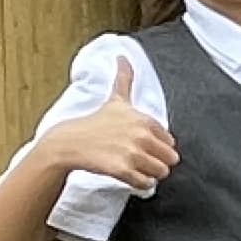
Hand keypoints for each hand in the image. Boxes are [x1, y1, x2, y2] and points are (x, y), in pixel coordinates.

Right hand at [58, 54, 177, 190]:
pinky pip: (146, 184)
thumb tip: (123, 57)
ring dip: (150, 174)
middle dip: (158, 162)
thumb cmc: (95, 123)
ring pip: (160, 173)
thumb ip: (125, 78)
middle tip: (141, 160)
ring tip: (136, 168)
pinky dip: (141, 184)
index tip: (143, 146)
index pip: (170, 143)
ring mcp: (132, 153)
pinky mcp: (122, 170)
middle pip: (170, 159)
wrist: (69, 142)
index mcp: (145, 120)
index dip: (158, 147)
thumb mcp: (115, 100)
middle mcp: (141, 136)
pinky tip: (131, 177)